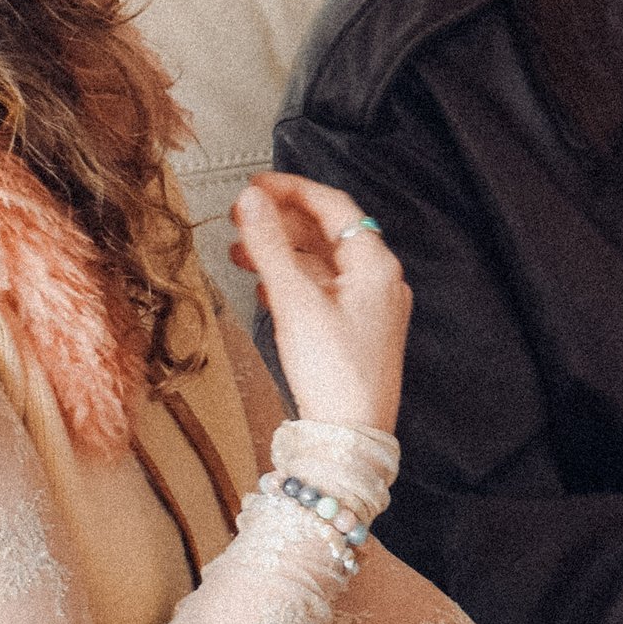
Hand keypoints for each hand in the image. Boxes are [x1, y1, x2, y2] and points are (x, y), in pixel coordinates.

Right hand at [228, 174, 410, 434]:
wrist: (348, 437)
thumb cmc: (334, 375)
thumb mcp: (294, 300)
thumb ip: (269, 245)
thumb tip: (250, 201)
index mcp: (376, 265)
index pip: (334, 206)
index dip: (291, 189)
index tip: (256, 185)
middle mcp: (380, 282)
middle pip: (328, 233)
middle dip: (282, 222)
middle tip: (242, 216)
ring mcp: (371, 308)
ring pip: (322, 264)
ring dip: (283, 253)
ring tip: (241, 252)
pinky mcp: (357, 332)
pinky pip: (324, 292)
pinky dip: (294, 282)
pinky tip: (266, 288)